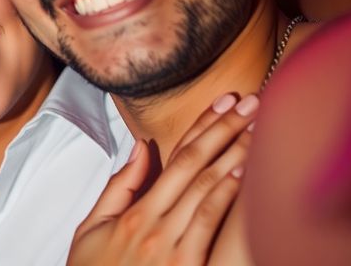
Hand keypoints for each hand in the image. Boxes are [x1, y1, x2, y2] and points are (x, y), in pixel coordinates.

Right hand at [68, 93, 258, 265]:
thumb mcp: (91, 230)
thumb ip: (119, 187)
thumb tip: (142, 148)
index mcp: (133, 214)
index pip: (175, 158)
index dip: (202, 126)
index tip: (224, 102)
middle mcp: (153, 225)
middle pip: (195, 166)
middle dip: (226, 130)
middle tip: (252, 102)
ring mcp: (171, 249)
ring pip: (207, 190)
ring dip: (235, 155)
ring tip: (258, 129)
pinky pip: (208, 225)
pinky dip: (226, 196)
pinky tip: (243, 174)